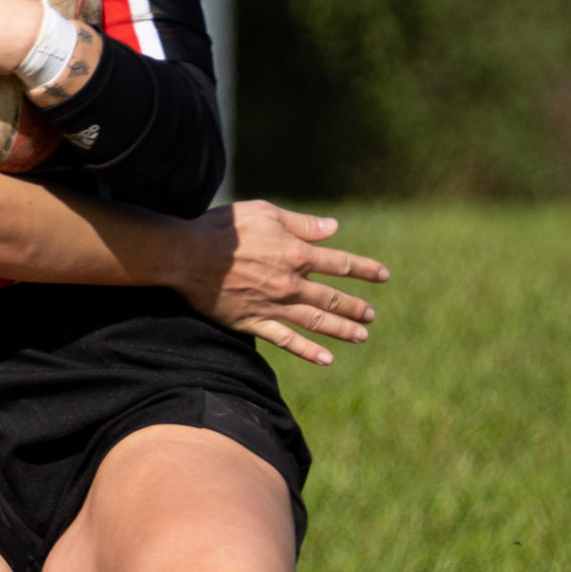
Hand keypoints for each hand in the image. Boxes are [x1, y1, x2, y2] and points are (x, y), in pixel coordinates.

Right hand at [176, 201, 386, 366]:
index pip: (340, 263)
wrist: (187, 254)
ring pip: (316, 322)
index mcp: (296, 254)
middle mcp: (291, 284)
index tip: (383, 275)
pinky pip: (286, 341)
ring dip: (342, 329)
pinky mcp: (253, 322)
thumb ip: (302, 224)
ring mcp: (273, 306)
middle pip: (332, 298)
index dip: (364, 270)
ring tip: (362, 335)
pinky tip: (326, 359)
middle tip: (372, 314)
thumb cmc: (225, 228)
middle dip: (356, 306)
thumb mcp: (266, 213)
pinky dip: (308, 351)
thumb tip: (334, 229)